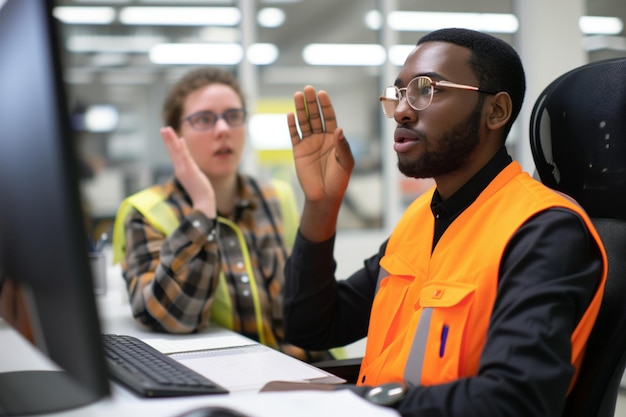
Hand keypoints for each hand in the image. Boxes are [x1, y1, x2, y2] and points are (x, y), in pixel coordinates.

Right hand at [160, 127, 215, 217]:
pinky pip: (186, 157)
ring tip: (166, 130)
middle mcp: (180, 169)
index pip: (173, 154)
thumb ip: (189, 165)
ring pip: (177, 152)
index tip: (166, 133)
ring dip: (171, 140)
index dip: (169, 143)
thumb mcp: (194, 175)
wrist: (203, 202)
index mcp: (180, 170)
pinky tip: (181, 140)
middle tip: (163, 128)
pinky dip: (182, 149)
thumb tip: (187, 158)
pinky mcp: (191, 172)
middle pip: (172, 151)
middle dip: (167, 139)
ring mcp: (184, 170)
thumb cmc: (200, 190)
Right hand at [287, 85, 353, 204]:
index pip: (329, 117)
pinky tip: (290, 114)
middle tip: (307, 89)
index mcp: (334, 138)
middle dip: (311, 103)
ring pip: (303, 122)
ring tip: (297, 95)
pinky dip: (291, 125)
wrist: (324, 197)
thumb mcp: (346, 163)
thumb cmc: (339, 180)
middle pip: (315, 116)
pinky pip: (294, 135)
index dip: (326, 105)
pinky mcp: (298, 151)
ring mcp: (309, 143)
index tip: (322, 93)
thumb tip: (339, 129)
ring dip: (300, 109)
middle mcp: (321, 138)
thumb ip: (342, 146)